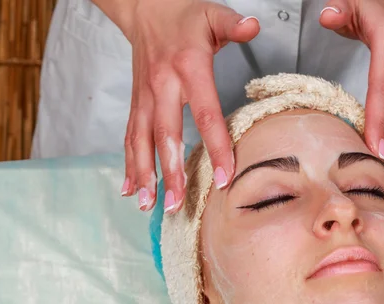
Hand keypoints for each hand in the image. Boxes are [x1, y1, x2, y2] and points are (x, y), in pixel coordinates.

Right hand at [93, 0, 259, 211]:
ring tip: (149, 204)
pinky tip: (130, 188)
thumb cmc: (182, 15)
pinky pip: (130, 136)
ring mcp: (145, 97)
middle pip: (166, 135)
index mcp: (187, 67)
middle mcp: (162, 86)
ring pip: (142, 141)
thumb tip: (255, 27)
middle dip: (171, 172)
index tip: (223, 177)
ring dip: (144, 174)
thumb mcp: (212, 13)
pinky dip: (128, 163)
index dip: (215, 147)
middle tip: (177, 204)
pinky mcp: (136, 103)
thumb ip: (233, 24)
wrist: (144, 8)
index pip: (206, 114)